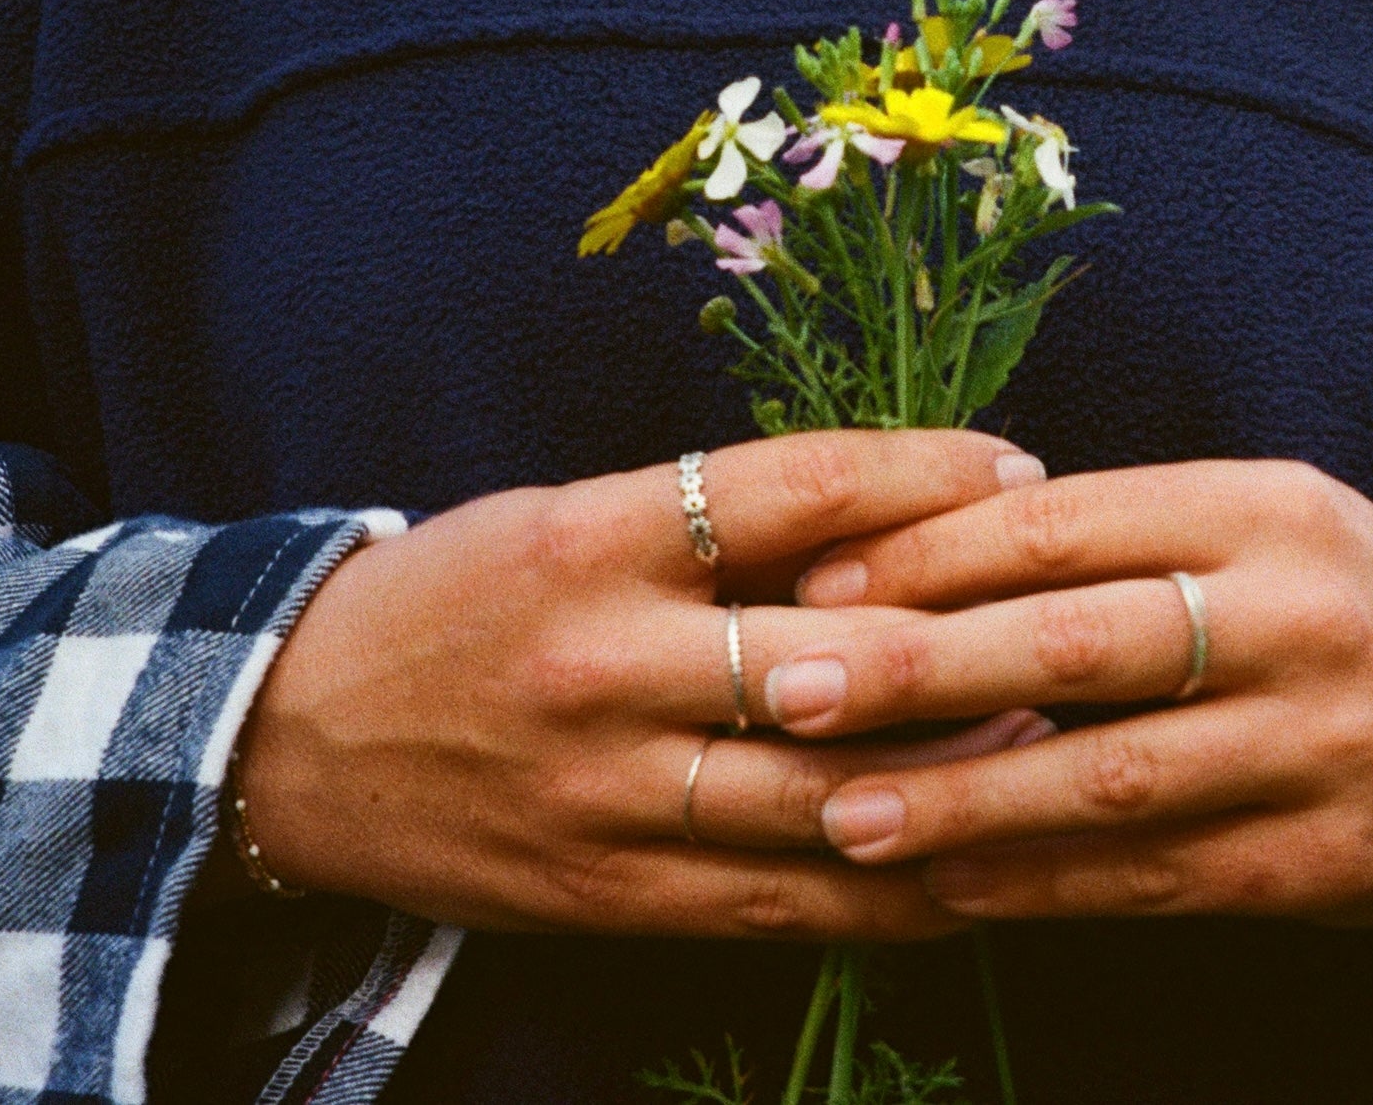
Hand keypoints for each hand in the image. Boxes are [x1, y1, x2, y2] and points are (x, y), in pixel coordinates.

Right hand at [229, 431, 1056, 937]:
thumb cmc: (459, 601)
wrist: (286, 740)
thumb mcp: (564, 517)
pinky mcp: (609, 894)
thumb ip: (712, 520)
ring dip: (962, 778)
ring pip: (826, 797)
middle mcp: (604, 664)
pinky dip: (893, 891)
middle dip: (976, 642)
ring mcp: (607, 794)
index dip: (927, 475)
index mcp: (593, 539)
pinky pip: (783, 902)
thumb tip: (899, 511)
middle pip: (832, 656)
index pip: (794, 487)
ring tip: (1064, 746)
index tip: (1026, 469)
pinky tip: (982, 867)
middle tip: (1086, 619)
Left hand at [761, 460, 1372, 927]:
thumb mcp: (1265, 526)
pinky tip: (949, 885)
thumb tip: (912, 553)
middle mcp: (1294, 617)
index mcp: (1264, 508)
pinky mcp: (1324, 859)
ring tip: (839, 815)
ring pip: (1109, 777)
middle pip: (1076, 643)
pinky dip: (1044, 883)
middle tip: (785, 692)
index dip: (928, 556)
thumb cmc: (1351, 609)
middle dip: (917, 671)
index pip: (1065, 522)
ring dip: (962, 800)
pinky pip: (1156, 875)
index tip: (812, 587)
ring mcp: (1315, 745)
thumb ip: (1121, 538)